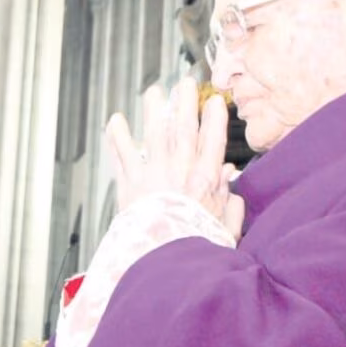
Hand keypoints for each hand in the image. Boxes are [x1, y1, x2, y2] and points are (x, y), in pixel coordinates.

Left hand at [106, 77, 244, 237]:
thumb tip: (231, 183)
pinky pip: (122, 155)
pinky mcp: (130, 185)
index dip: (215, 119)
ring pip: (154, 134)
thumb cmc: (195, 249)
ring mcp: (154, 176)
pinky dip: (117, 137)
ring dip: (153, 111)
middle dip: (185, 103)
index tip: (215, 101)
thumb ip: (231, 205)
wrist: (161, 262)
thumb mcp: (225, 229)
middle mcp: (180, 172)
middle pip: (184, 129)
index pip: (213, 142)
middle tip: (185, 84)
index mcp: (206, 182)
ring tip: (153, 92)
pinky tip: (114, 121)